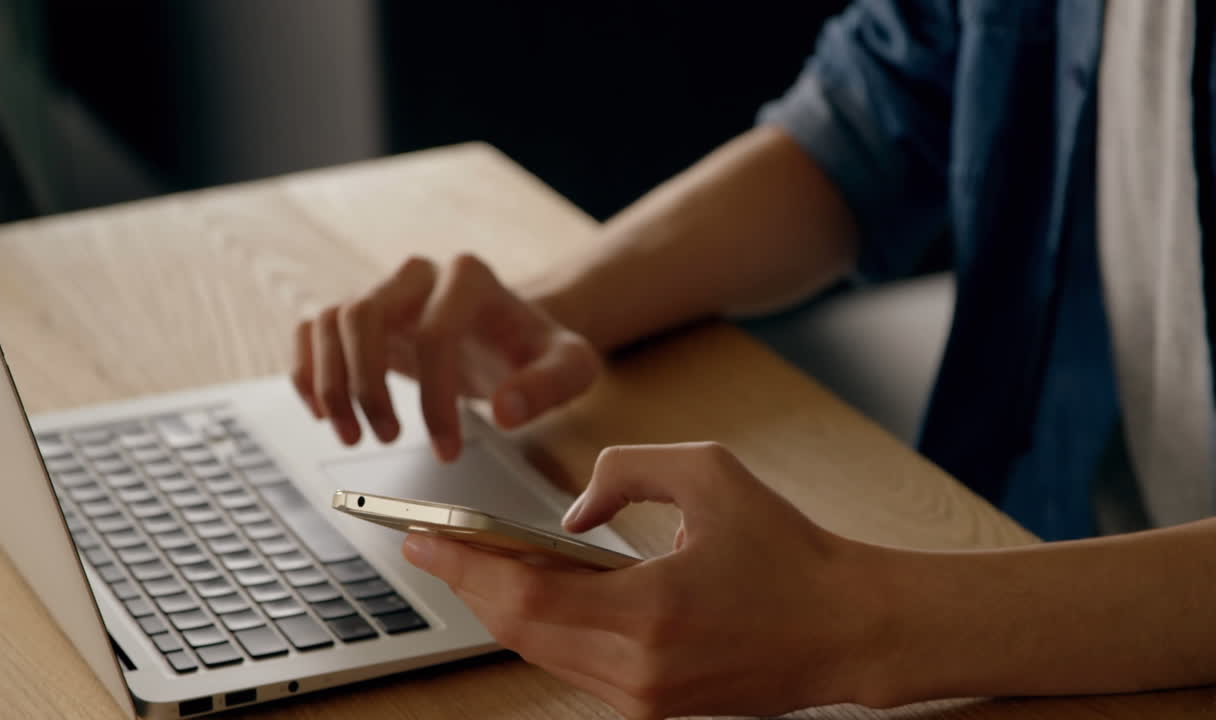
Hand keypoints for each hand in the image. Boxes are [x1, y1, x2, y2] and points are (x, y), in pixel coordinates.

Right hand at [292, 254, 600, 458]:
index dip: (435, 397)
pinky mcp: (359, 315)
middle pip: (364, 314)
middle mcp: (418, 274)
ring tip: (352, 436)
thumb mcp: (570, 368)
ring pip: (330, 321)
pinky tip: (324, 414)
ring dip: (332, 384)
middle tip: (387, 439)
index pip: (435, 332)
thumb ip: (548, 386)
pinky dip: (308, 372)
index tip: (446, 448)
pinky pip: (312, 330)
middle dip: (368, 385)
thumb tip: (506, 412)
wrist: (511, 335)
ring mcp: (383, 290)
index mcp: (470, 277)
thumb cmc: (537, 350)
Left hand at [401, 442, 882, 718]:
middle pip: (517, 632)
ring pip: (540, 652)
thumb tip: (569, 519)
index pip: (524, 597)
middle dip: (466, 584)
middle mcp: (639, 671)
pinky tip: (527, 590)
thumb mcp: (710, 474)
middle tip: (427, 543)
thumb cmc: (789, 550)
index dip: (462, 566)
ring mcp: (644, 699)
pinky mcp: (653, 707)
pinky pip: (572, 664)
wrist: (848, 629)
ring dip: (498, 607)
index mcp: (652, 612)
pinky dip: (540, 626)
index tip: (417, 537)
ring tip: (469, 560)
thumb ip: (625, 473)